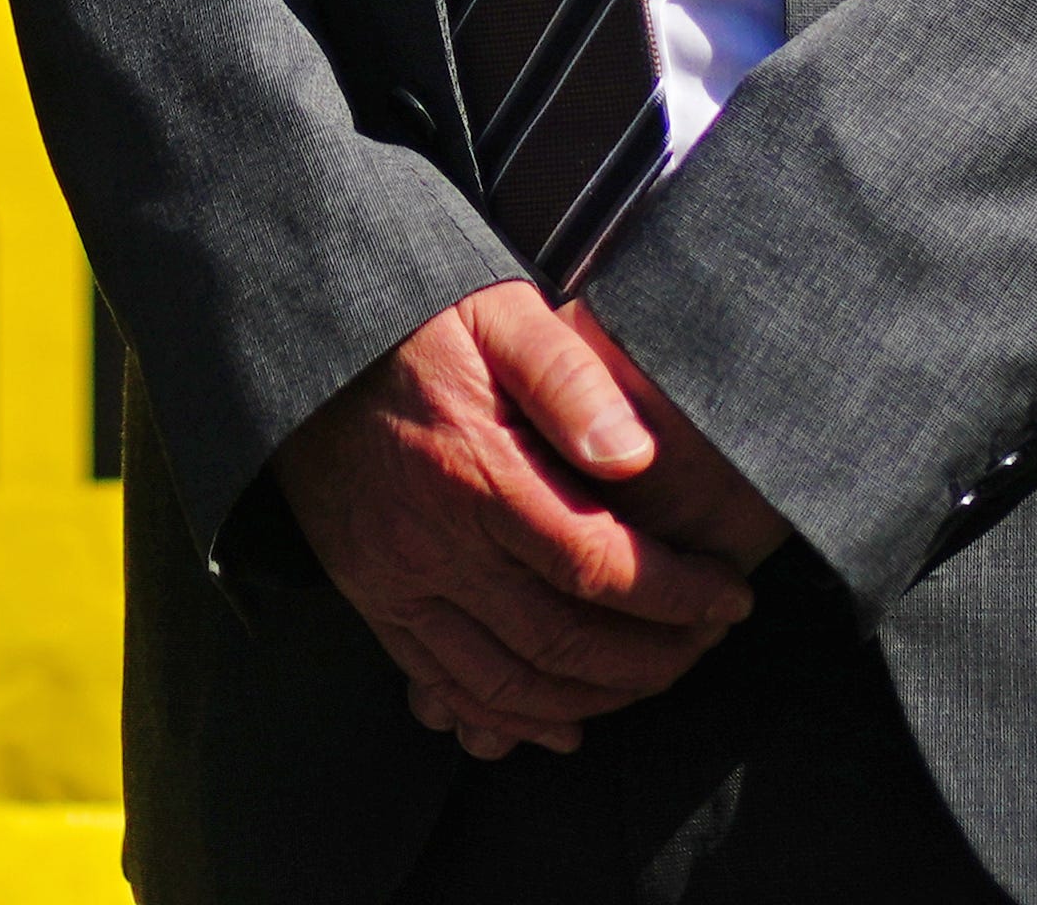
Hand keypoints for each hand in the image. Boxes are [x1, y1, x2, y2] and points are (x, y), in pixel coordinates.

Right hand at [272, 282, 760, 758]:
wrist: (306, 344)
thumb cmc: (417, 323)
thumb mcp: (499, 315)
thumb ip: (570, 380)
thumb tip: (636, 458)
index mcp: (474, 472)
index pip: (596, 565)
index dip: (677, 595)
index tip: (731, 596)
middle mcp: (430, 544)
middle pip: (560, 641)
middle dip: (653, 657)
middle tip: (708, 642)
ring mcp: (396, 583)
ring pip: (508, 684)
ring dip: (594, 699)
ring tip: (655, 677)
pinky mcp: (374, 601)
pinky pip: (447, 688)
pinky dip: (511, 721)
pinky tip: (562, 723)